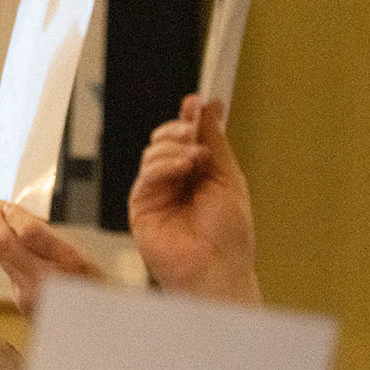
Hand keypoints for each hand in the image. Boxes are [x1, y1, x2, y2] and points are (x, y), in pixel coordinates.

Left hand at [0, 200, 104, 315]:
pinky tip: (9, 244)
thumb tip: (21, 216)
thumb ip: (55, 238)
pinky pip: (7, 270)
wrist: (94, 331)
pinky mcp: (21, 302)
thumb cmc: (96, 290)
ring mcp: (28, 295)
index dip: (14, 214)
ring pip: (0, 257)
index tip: (9, 204)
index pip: (29, 232)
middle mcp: (45, 281)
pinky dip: (5, 253)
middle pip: (3, 245)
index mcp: (70, 264)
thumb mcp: (87, 257)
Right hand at [128, 95, 260, 303]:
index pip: (187, 139)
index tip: (196, 101)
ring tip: (195, 158)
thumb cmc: (229, 234)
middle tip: (192, 132)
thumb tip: (209, 107)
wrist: (216, 267)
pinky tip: (182, 168)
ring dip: (173, 148)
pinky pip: (145, 176)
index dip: (190, 119)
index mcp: (198, 174)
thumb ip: (215, 142)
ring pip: (152, 154)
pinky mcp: (140, 207)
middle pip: (164, 141)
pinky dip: (163, 166)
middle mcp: (175, 181)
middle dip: (178, 130)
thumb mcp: (228, 177)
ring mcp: (156, 194)